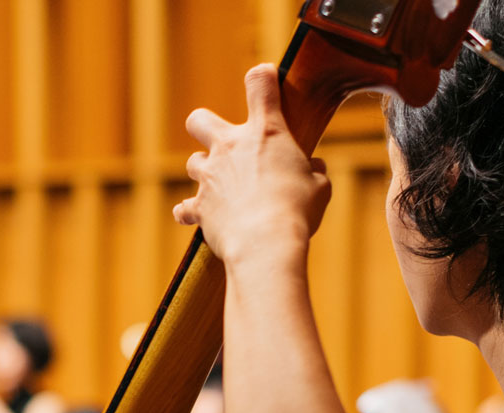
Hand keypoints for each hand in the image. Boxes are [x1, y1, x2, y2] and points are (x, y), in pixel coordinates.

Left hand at [172, 65, 329, 267]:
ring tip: (221, 187)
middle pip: (199, 120)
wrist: (265, 243)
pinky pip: (184, 208)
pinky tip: (200, 218)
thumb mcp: (319, 186)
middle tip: (221, 140)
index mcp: (266, 132)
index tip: (266, 79)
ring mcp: (210, 176)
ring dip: (205, 172)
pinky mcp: (198, 207)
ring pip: (192, 162)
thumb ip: (313, 171)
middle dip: (205, 125)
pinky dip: (190, 212)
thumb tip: (314, 169)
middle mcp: (230, 147)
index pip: (259, 84)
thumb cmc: (298, 211)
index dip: (262, 77)